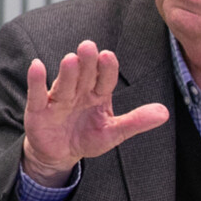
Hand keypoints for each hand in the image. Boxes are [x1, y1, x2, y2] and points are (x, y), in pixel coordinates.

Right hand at [21, 40, 168, 185]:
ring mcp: (58, 100)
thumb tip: (164, 112)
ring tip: (71, 59)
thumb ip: (136, 121)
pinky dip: (36, 81)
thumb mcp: (113, 132)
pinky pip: (37, 94)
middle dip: (87, 62)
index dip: (106, 69)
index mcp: (98, 95)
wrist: (58, 154)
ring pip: (64, 84)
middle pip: (84, 76)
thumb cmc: (86, 138)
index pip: (105, 79)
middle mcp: (78, 92)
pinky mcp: (38, 109)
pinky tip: (37, 66)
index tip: (108, 56)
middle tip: (89, 47)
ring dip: (67, 72)